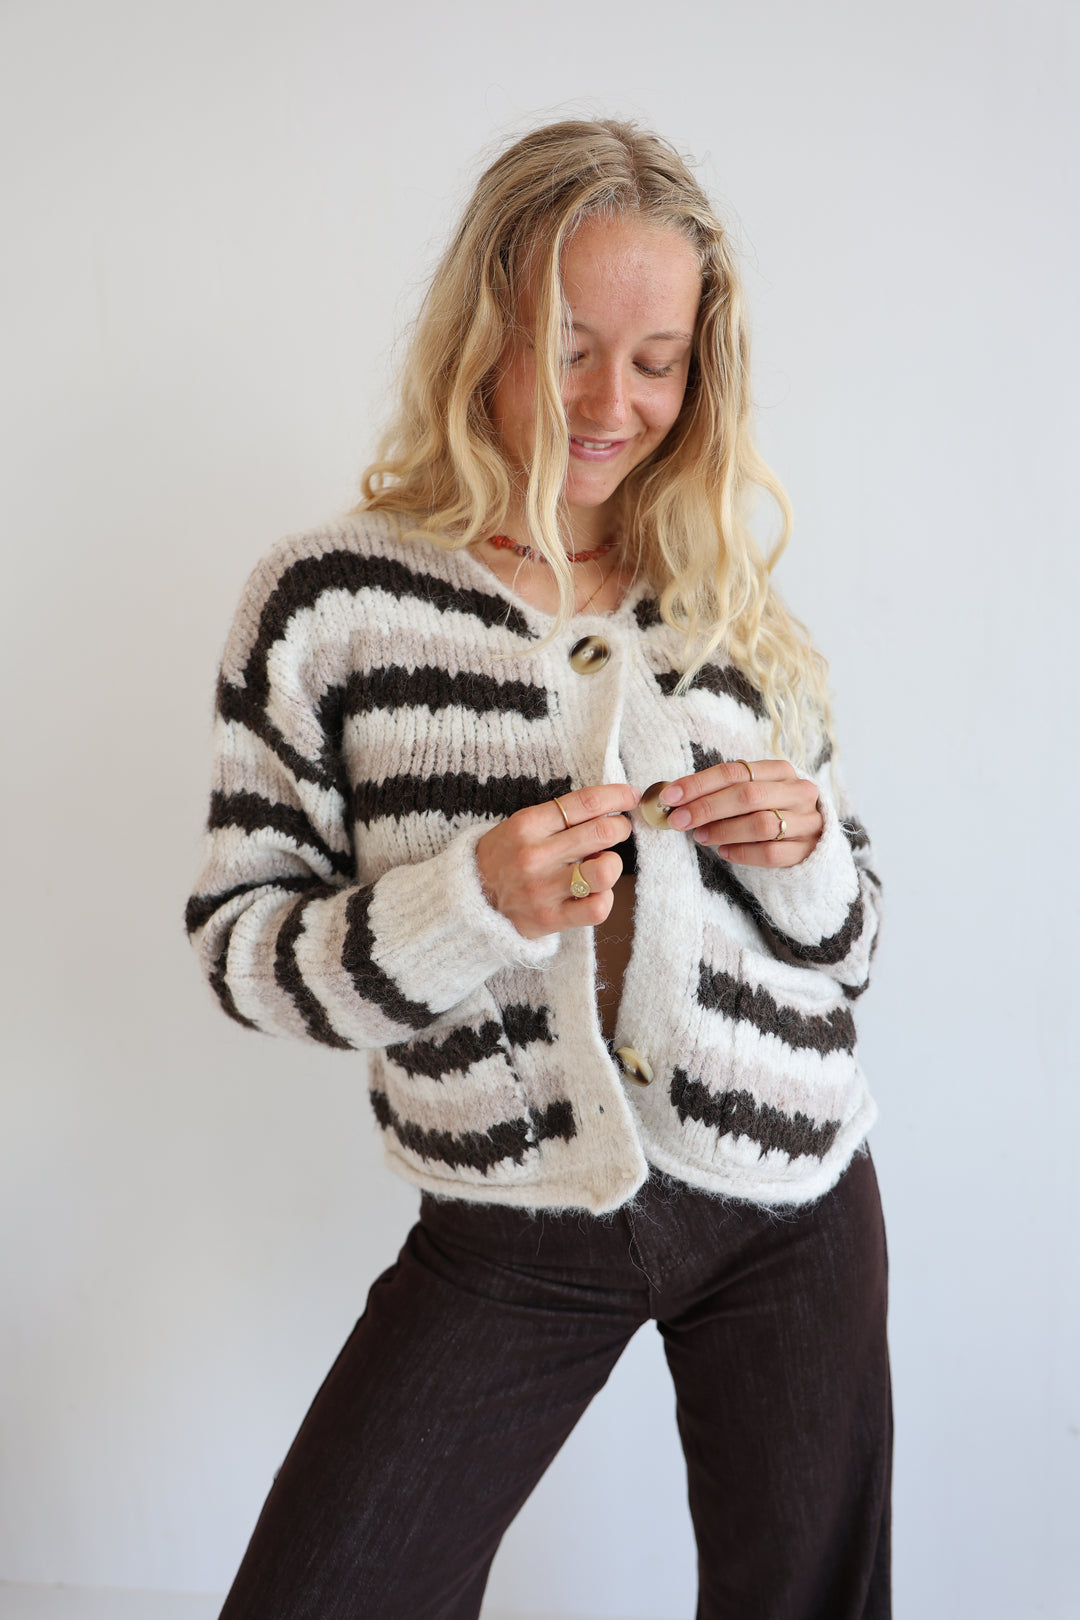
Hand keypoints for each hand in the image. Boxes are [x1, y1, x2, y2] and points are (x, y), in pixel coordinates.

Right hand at [475, 784, 639, 938]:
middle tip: (618, 830)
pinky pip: (598, 908)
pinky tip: (594, 892)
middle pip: (602, 833)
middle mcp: (535, 856)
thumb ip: (560, 818)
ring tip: (601, 863)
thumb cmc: (503, 859)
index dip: (617, 796)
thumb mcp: (520, 826)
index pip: (585, 802)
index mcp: (527, 825)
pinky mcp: (550, 919)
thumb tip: (608, 810)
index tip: (631, 796)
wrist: (469, 901)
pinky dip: (605, 898)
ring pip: (605, 870)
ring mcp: (543, 889)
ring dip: (613, 863)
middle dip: (620, 828)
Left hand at [659, 760, 822, 867]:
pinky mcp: (808, 850)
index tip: (671, 796)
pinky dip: (743, 853)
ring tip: (701, 837)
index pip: (735, 771)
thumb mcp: (754, 793)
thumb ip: (723, 791)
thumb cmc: (772, 811)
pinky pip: (772, 853)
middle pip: (748, 795)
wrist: (813, 839)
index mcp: (781, 770)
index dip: (699, 783)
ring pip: (761, 824)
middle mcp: (798, 792)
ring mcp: (807, 821)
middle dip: (707, 807)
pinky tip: (725, 853)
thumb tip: (676, 798)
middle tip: (679, 820)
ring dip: (724, 830)